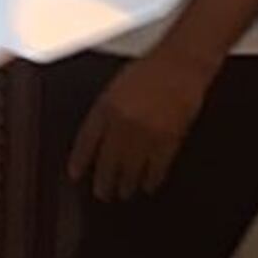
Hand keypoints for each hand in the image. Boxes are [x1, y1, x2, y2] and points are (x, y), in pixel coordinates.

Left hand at [70, 47, 211, 201]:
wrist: (180, 64)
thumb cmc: (151, 70)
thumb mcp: (116, 87)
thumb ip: (105, 112)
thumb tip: (98, 137)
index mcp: (106, 108)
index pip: (86, 142)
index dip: (80, 161)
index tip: (76, 174)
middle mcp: (123, 123)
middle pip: (107, 162)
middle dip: (103, 182)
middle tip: (102, 193)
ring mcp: (146, 133)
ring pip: (131, 169)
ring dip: (126, 185)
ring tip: (124, 193)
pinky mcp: (168, 139)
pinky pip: (157, 167)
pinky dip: (152, 179)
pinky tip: (148, 185)